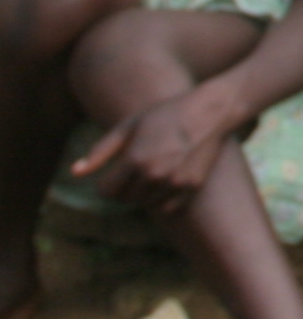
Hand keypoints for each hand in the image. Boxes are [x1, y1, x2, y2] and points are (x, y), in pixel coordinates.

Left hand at [71, 88, 237, 213]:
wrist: (211, 111)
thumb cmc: (166, 114)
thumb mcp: (129, 126)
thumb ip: (100, 152)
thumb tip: (75, 173)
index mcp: (135, 160)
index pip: (106, 191)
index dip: (106, 184)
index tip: (113, 174)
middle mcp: (154, 174)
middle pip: (125, 199)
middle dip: (123, 188)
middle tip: (133, 172)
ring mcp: (175, 182)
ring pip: (145, 204)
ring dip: (142, 194)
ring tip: (150, 174)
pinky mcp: (192, 186)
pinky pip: (167, 207)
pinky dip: (161, 200)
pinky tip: (164, 182)